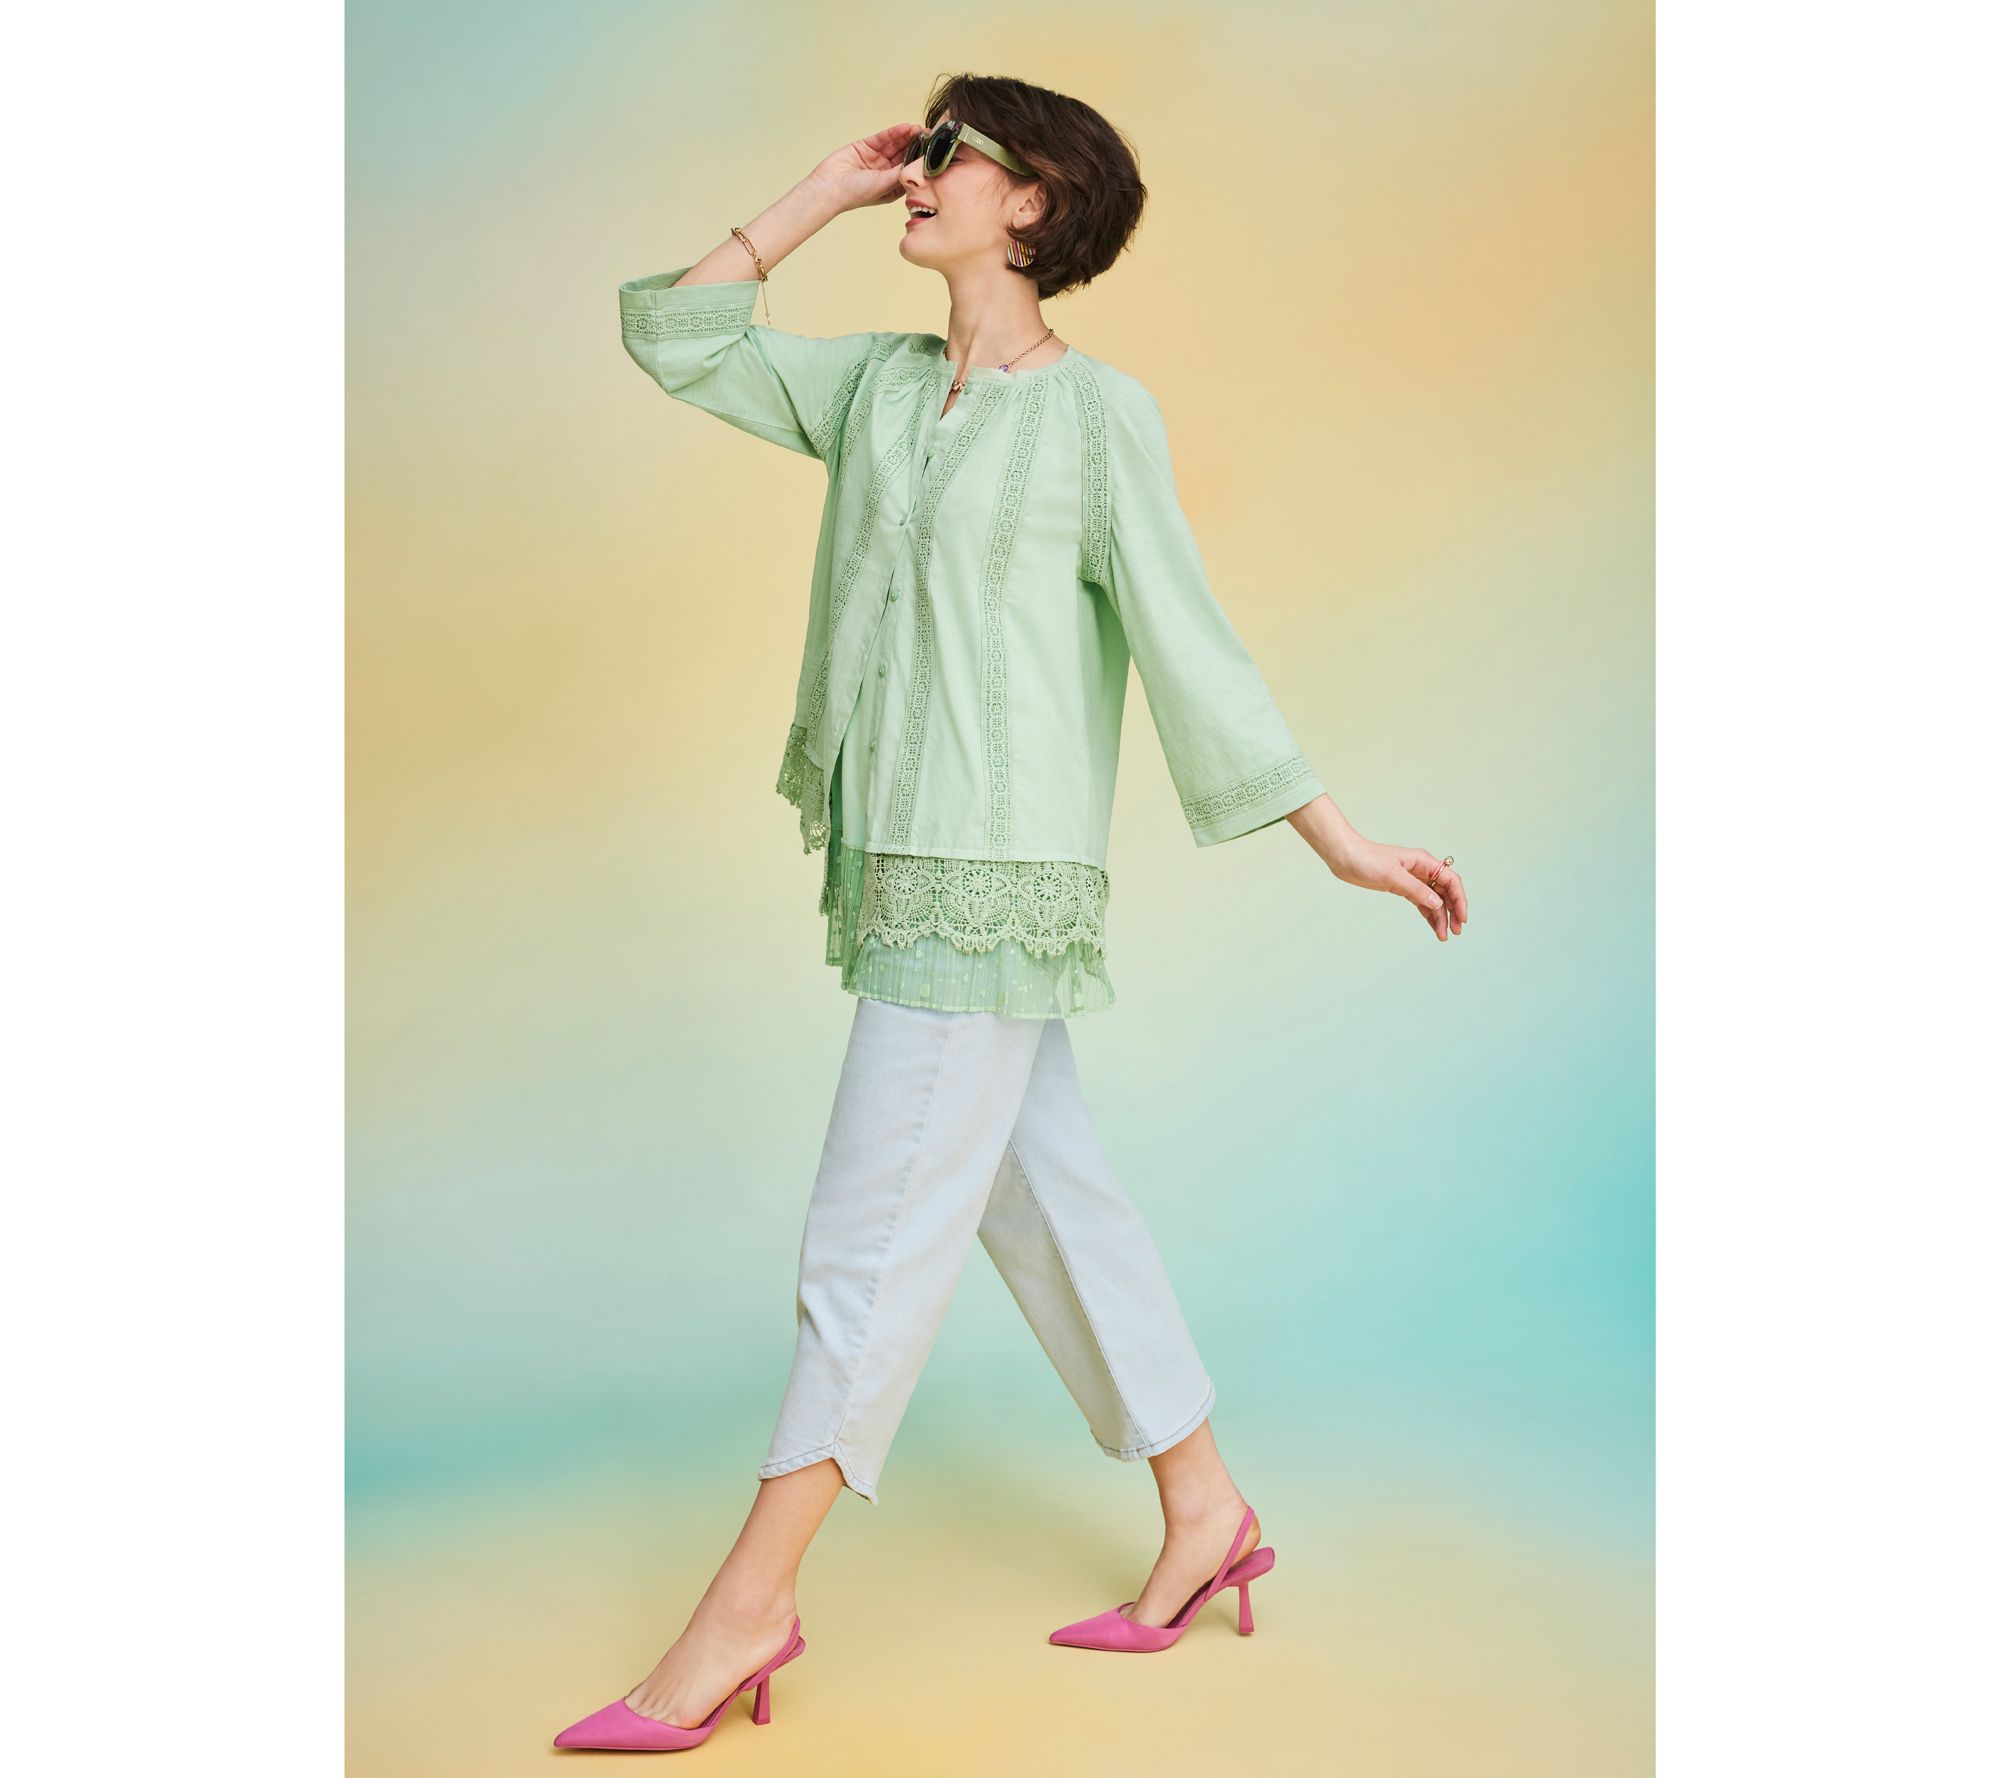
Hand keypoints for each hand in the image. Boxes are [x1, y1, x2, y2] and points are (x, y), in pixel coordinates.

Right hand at [808, 124, 923, 212]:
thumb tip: (919, 163)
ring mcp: (875, 159)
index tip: (934, 152)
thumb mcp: (884, 185)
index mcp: (892, 187)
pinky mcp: (865, 147)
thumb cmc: (855, 194)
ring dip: (907, 137)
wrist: (829, 188)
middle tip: (930, 136)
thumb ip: (901, 173)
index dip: (920, 161)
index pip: (910, 171)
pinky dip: (894, 133)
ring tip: (920, 129)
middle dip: (916, 146)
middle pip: (904, 155)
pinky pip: (883, 138)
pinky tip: (905, 127)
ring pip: (895, 145)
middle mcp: (884, 173)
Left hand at [1326, 835, 1468, 942]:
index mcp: (1423, 861)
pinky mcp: (1402, 887)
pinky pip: (1422, 902)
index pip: (1450, 880)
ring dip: (1441, 917)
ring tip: (1443, 936)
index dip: (1459, 899)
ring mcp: (1413, 879)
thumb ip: (1416, 889)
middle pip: (1446, 892)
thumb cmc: (1366, 860)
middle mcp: (1422, 870)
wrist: (1345, 857)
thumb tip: (1438, 903)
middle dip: (1453, 911)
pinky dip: (1429, 914)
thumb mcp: (1392, 876)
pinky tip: (1434, 927)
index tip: (1461, 918)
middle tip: (1455, 932)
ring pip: (1434, 900)